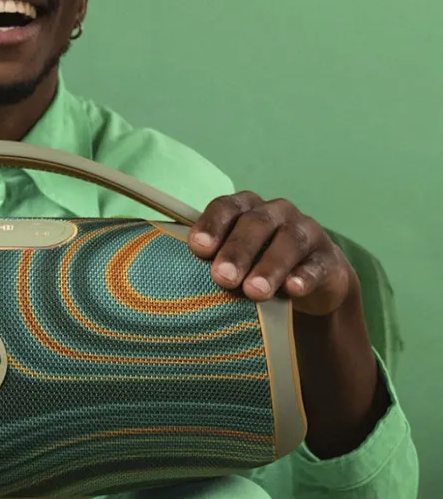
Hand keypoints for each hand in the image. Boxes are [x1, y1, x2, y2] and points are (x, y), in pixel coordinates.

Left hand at [186, 191, 355, 317]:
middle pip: (256, 224)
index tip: (197, 248)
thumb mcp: (233, 261)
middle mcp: (276, 213)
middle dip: (237, 251)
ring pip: (288, 241)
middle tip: (222, 278)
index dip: (212, 225)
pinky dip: (304, 276)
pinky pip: (317, 265)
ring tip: (254, 292)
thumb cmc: (256, 267)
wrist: (310, 283)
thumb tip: (168, 276)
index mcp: (246, 208)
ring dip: (270, 266)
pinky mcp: (329, 259)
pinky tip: (292, 290)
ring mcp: (305, 232)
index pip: (226, 207)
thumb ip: (209, 260)